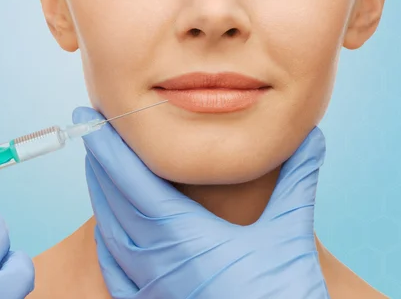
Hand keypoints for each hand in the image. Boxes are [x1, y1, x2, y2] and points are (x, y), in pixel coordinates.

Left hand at [73, 107, 329, 297]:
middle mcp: (159, 266)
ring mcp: (152, 292)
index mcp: (185, 240)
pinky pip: (115, 271)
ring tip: (97, 165)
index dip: (112, 150)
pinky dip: (106, 240)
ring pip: (111, 236)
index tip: (94, 119)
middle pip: (115, 205)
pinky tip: (106, 229)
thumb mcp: (291, 234)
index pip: (135, 184)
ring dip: (100, 196)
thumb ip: (298, 180)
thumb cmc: (283, 294)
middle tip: (90, 127)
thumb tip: (310, 135)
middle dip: (100, 163)